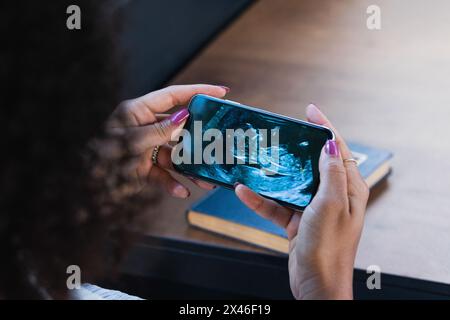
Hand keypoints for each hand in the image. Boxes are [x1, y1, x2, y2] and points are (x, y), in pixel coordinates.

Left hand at [97, 84, 228, 196]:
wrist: (80, 188)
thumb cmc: (98, 157)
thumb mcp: (130, 141)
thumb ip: (159, 131)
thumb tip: (183, 117)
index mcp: (138, 112)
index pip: (173, 97)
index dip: (197, 92)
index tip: (221, 92)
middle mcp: (144, 128)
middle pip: (179, 129)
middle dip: (199, 139)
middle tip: (218, 143)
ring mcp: (145, 150)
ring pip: (175, 155)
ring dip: (190, 168)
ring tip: (205, 179)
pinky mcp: (143, 169)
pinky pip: (164, 175)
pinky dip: (173, 184)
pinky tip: (182, 191)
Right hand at [235, 104, 368, 299]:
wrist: (316, 286)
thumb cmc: (328, 248)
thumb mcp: (331, 205)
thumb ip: (331, 174)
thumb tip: (330, 145)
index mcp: (349, 189)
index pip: (338, 150)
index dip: (325, 127)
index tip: (309, 111)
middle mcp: (333, 196)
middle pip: (312, 164)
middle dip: (294, 149)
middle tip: (277, 134)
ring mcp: (313, 209)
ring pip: (291, 183)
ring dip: (272, 175)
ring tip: (255, 160)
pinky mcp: (296, 222)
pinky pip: (277, 205)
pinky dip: (261, 199)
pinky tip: (244, 192)